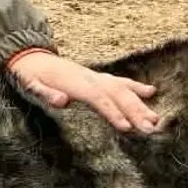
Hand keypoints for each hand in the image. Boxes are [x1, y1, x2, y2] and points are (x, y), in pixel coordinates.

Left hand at [8, 50, 158, 132]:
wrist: (31, 58)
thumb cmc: (31, 77)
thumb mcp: (31, 86)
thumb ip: (46, 94)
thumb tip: (62, 101)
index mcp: (75, 84)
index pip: (98, 99)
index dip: (112, 112)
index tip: (126, 128)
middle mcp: (90, 78)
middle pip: (117, 95)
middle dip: (135, 112)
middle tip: (150, 129)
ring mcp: (96, 77)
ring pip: (123, 89)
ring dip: (141, 105)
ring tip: (156, 120)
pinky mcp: (98, 78)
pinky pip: (121, 81)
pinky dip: (136, 87)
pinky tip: (152, 92)